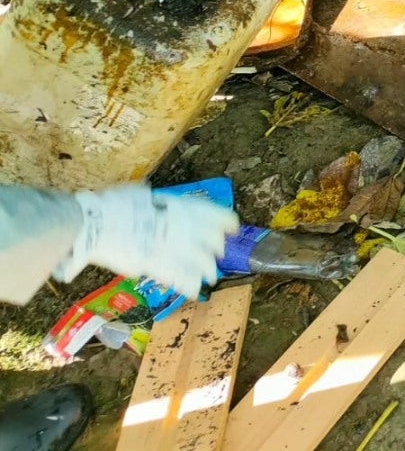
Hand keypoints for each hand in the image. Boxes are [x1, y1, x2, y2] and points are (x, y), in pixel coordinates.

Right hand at [54, 186, 237, 298]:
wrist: (93, 224)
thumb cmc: (112, 206)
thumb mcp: (141, 195)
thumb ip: (156, 202)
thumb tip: (155, 200)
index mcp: (176, 206)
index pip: (212, 213)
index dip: (226, 222)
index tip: (233, 227)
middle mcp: (178, 226)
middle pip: (210, 240)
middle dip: (217, 249)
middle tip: (218, 254)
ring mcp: (167, 247)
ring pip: (199, 261)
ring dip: (207, 270)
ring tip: (211, 276)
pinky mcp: (154, 266)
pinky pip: (178, 277)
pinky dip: (189, 284)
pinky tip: (195, 289)